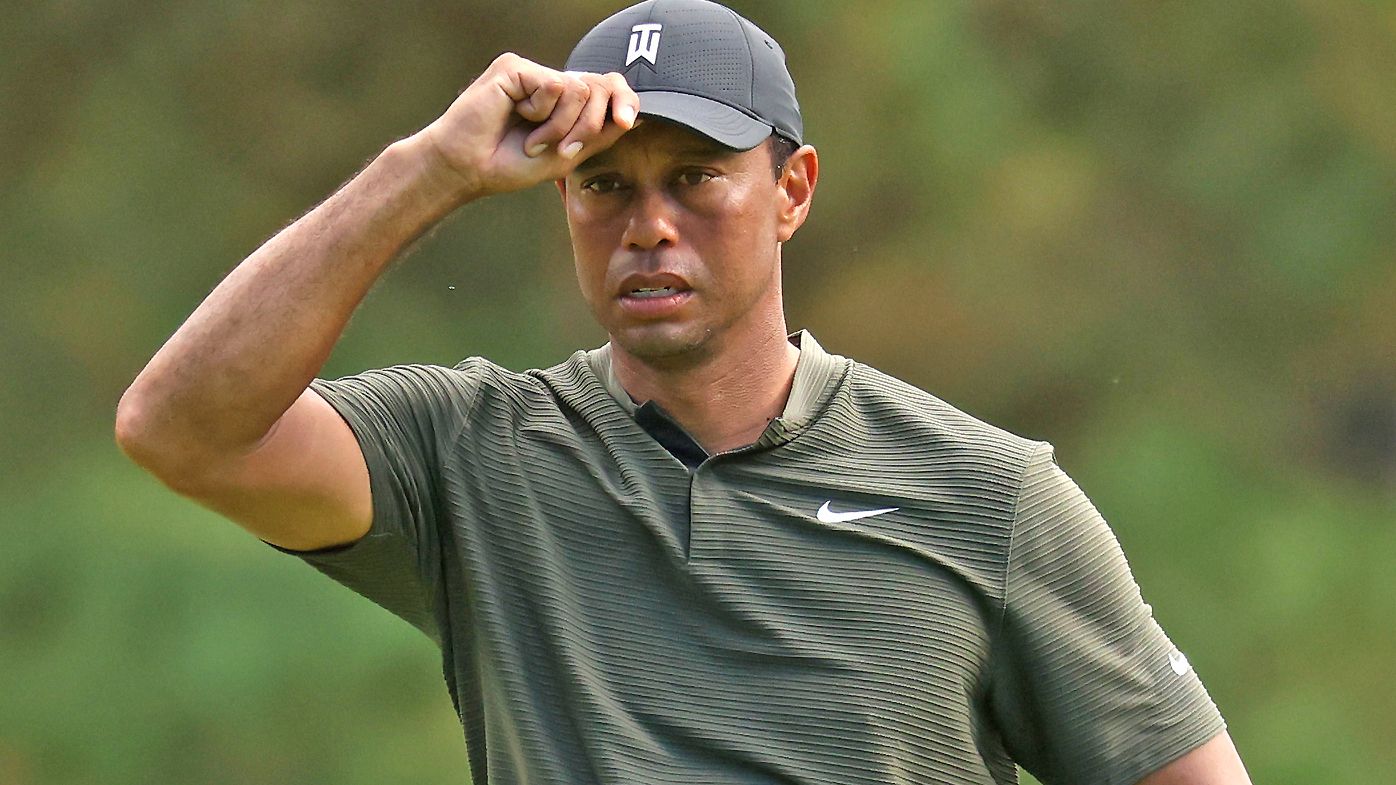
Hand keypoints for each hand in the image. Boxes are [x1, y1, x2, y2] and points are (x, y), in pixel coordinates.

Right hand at [416, 52, 639, 200]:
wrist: (469, 168)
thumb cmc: (511, 165)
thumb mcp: (567, 155)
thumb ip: (599, 134)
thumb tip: (636, 116)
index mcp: (563, 102)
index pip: (606, 87)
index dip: (623, 99)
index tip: (625, 122)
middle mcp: (549, 82)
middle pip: (598, 87)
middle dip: (589, 125)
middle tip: (564, 149)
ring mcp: (532, 72)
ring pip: (578, 89)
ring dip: (562, 125)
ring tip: (535, 141)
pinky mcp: (515, 67)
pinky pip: (553, 85)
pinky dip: (543, 113)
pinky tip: (518, 118)